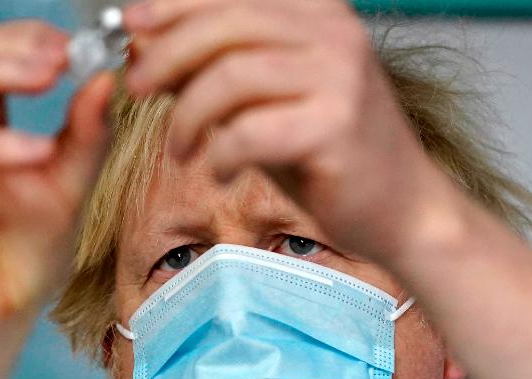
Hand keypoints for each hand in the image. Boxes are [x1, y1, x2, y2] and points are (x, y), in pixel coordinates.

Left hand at [123, 0, 450, 261]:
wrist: (400, 206)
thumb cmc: (325, 151)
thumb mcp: (264, 100)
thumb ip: (213, 69)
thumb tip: (145, 47)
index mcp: (317, 13)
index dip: (173, 4)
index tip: (130, 24)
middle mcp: (333, 32)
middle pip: (225, 24)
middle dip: (167, 55)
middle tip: (138, 88)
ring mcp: (340, 76)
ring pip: (231, 76)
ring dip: (189, 115)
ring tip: (180, 148)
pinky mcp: (337, 126)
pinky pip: (250, 132)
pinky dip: (221, 154)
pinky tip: (221, 173)